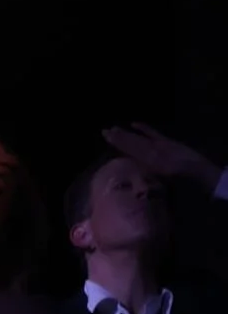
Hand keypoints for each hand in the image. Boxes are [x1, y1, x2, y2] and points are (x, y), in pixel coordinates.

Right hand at [101, 122, 222, 194]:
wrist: (207, 179)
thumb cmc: (188, 189)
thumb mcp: (169, 188)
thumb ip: (152, 183)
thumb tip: (135, 183)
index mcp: (156, 164)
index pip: (134, 151)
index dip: (120, 144)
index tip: (107, 136)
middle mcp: (158, 153)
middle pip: (136, 143)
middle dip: (120, 137)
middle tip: (105, 130)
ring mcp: (164, 147)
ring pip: (143, 139)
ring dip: (128, 133)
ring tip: (115, 128)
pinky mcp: (171, 143)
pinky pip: (156, 134)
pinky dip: (145, 129)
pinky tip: (134, 123)